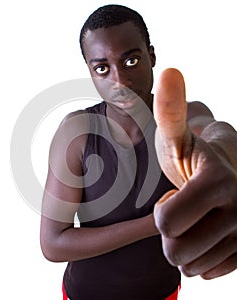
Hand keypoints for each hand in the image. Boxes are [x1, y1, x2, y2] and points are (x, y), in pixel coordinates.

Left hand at [153, 68, 236, 278]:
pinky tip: (208, 232)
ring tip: (194, 219)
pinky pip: (207, 271)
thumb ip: (170, 110)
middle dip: (170, 232)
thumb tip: (171, 70)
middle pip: (176, 250)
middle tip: (182, 209)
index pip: (166, 223)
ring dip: (184, 244)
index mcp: (219, 182)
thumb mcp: (176, 136)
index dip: (162, 211)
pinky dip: (200, 256)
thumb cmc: (192, 155)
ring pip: (190, 264)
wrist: (225, 173)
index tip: (176, 193)